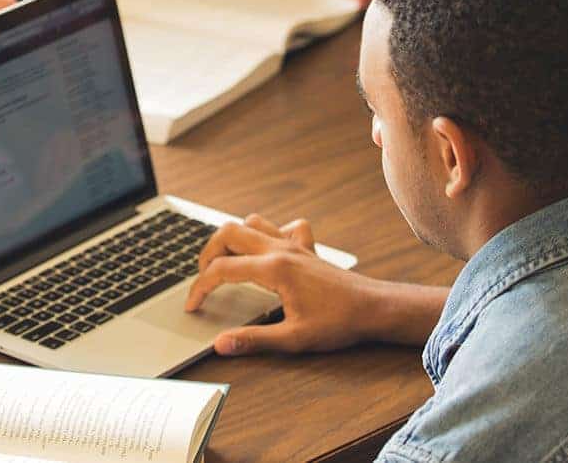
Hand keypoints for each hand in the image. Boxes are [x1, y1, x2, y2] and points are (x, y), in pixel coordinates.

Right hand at [184, 215, 447, 355]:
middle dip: (207, 253)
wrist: (375, 308)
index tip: (192, 306)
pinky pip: (282, 226)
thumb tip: (221, 344)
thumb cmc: (339, 323)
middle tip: (203, 277)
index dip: (200, 287)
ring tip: (224, 261)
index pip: (222, 269)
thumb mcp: (294, 338)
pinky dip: (268, 233)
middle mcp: (281, 249)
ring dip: (232, 238)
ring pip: (252, 222)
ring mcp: (294, 244)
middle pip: (228, 233)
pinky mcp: (306, 248)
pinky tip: (267, 251)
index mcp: (274, 269)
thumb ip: (254, 340)